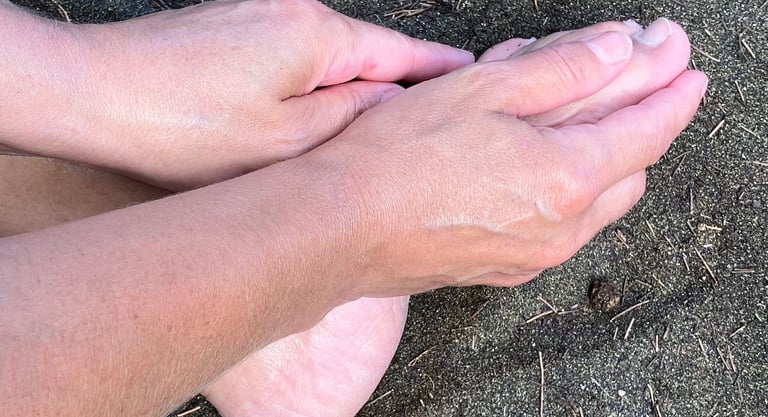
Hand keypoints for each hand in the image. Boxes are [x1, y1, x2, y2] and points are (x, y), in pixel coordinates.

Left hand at [0, 0, 471, 188]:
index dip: (438, 68)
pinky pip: (290, 56)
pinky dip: (309, 82)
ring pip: (324, 57)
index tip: (473, 75)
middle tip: (430, 112)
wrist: (91, 94)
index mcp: (316, 36)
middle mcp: (292, 12)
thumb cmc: (183, 125)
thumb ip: (350, 117)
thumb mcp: (287, 139)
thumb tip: (394, 106)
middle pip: (362, 51)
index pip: (398, 52)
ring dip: (348, 87)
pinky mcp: (229, 28)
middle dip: (395, 82)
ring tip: (368, 125)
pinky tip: (305, 112)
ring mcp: (257, 15)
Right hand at [302, 27, 705, 296]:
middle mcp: (562, 228)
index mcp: (567, 178)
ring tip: (580, 119)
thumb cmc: (398, 158)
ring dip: (604, 159)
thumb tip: (618, 51)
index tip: (689, 71)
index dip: (673, 95)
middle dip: (643, 124)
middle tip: (637, 83)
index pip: (647, 130)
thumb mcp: (483, 89)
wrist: (337, 229)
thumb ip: (562, 69)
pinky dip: (567, 190)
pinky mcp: (504, 269)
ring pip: (598, 204)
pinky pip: (560, 228)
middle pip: (631, 171)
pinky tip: (538, 165)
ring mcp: (533, 255)